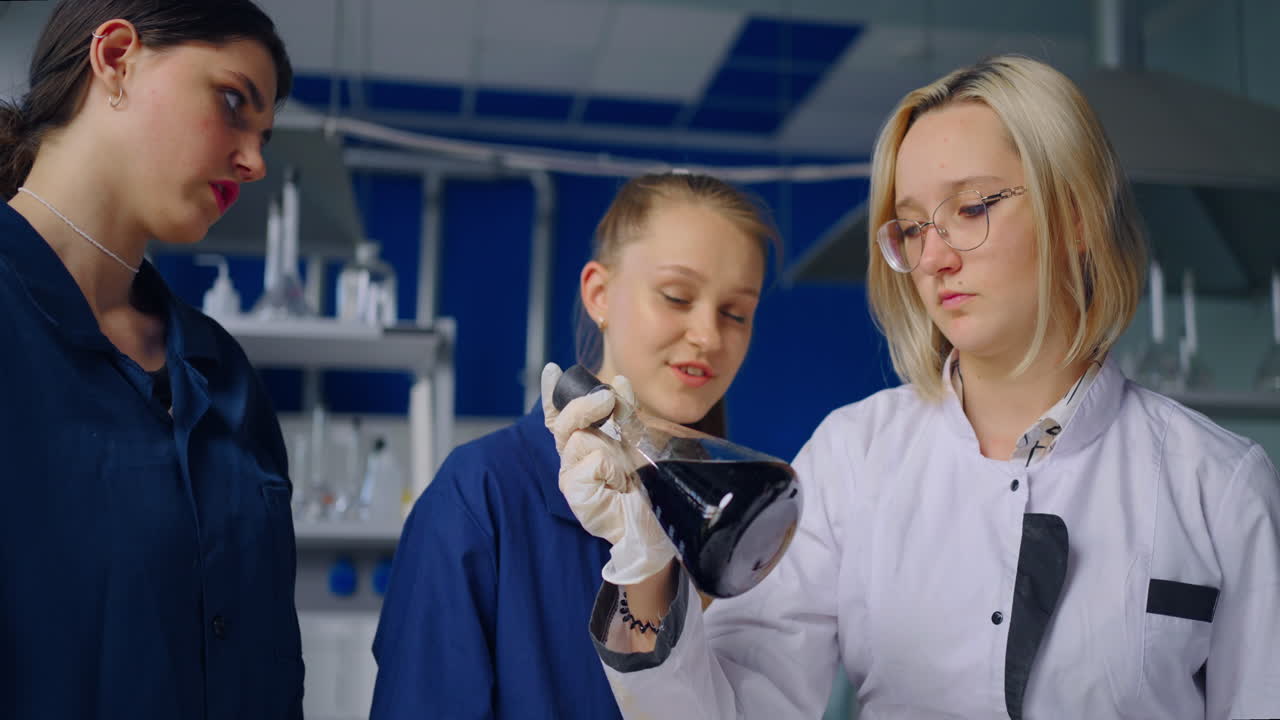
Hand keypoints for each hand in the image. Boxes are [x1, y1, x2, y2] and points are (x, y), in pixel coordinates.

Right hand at [541, 363, 675, 584]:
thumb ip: (625, 414)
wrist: (652, 523)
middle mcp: (572, 456)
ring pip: (579, 440)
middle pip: (564, 421)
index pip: (560, 413)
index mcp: (583, 441)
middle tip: (605, 397)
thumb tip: (619, 380)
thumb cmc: (642, 485)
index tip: (552, 370)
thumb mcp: (636, 441)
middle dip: (583, 405)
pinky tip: (619, 482)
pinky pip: (590, 463)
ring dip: (607, 444)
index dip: (552, 393)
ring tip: (626, 466)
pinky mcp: (574, 492)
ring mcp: (570, 475)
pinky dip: (609, 467)